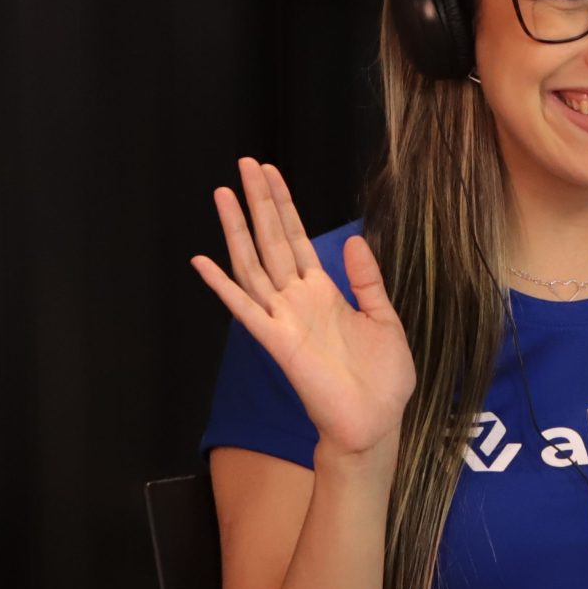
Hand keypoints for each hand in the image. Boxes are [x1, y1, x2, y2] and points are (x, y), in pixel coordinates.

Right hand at [191, 158, 415, 458]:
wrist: (375, 424)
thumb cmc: (382, 379)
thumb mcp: (385, 319)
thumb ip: (367, 281)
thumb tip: (354, 239)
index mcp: (324, 292)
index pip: (298, 238)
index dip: (283, 205)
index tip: (269, 172)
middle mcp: (298, 300)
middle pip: (272, 240)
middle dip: (259, 203)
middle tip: (244, 164)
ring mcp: (284, 319)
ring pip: (253, 264)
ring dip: (237, 230)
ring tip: (223, 193)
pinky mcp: (278, 343)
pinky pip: (246, 309)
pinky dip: (223, 286)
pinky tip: (202, 261)